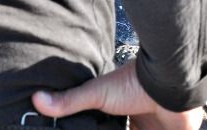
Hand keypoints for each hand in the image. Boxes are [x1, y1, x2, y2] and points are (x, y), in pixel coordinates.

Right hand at [32, 59, 202, 129]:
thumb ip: (70, 100)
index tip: (98, 129)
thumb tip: (36, 98)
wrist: (170, 82)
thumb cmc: (136, 83)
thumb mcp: (97, 93)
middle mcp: (145, 119)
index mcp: (128, 109)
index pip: (116, 128)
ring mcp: (161, 128)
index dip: (105, 129)